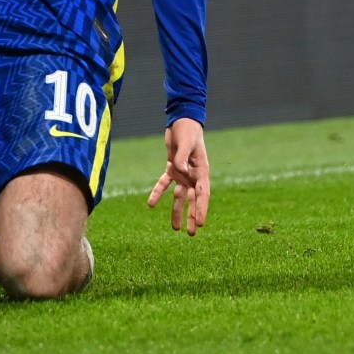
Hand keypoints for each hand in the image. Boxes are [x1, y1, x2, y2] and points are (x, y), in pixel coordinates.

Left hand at [148, 118, 209, 234]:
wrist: (181, 120)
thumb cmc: (187, 130)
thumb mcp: (186, 142)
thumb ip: (182, 157)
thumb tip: (179, 171)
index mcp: (201, 171)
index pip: (202, 194)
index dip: (202, 209)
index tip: (201, 223)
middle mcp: (193, 175)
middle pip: (193, 200)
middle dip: (192, 216)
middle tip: (192, 233)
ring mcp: (183, 173)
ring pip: (180, 196)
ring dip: (177, 211)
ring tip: (175, 228)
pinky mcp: (172, 167)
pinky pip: (165, 183)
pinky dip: (158, 192)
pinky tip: (150, 204)